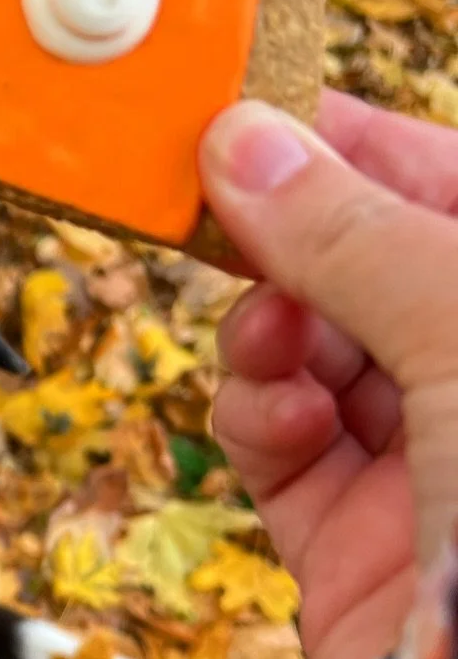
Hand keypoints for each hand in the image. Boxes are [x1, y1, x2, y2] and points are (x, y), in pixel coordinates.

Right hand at [200, 91, 457, 658]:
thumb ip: (354, 233)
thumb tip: (239, 138)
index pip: (454, 193)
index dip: (365, 147)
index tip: (259, 115)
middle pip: (373, 275)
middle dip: (299, 250)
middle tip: (223, 220)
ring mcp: (427, 468)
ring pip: (315, 360)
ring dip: (273, 338)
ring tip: (268, 343)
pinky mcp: (350, 542)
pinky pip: (280, 451)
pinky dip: (259, 420)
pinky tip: (274, 418)